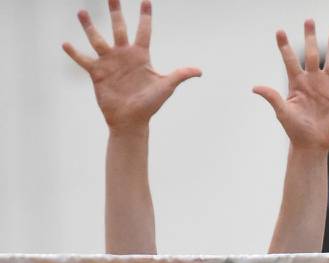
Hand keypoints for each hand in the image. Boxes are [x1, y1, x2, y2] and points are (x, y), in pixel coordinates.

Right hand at [63, 0, 200, 131]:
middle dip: (116, 11)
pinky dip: (74, 53)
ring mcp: (109, 62)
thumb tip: (199, 71)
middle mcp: (124, 55)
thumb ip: (180, 75)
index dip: (145, 16)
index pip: (144, 31)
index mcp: (140, 56)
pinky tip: (65, 43)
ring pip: (97, 39)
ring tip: (81, 12)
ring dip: (89, 26)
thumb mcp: (166, 87)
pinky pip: (83, 60)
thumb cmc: (150, 104)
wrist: (131, 120)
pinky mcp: (97, 72)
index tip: (146, 0)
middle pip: (119, 28)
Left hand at [254, 21, 328, 152]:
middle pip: (312, 53)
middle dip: (310, 37)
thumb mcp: (283, 112)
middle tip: (309, 20)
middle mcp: (311, 80)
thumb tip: (255, 87)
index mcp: (296, 82)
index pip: (290, 59)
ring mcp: (324, 85)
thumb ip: (272, 97)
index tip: (279, 31)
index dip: (285, 45)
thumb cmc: (295, 129)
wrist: (312, 142)